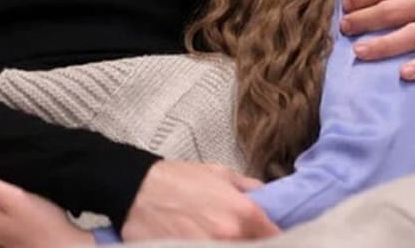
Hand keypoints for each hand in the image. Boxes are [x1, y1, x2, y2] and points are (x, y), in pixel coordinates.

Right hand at [121, 160, 278, 240]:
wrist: (136, 190)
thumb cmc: (178, 179)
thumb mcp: (220, 173)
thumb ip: (248, 188)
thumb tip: (266, 197)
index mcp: (243, 213)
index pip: (276, 238)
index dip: (278, 241)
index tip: (274, 239)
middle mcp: (231, 235)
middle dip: (253, 244)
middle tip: (248, 239)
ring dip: (233, 247)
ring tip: (224, 240)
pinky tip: (207, 244)